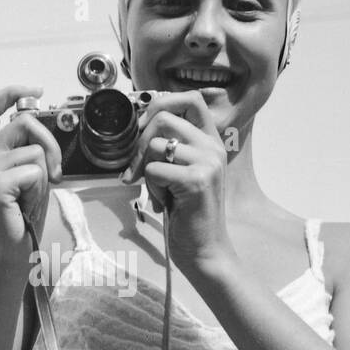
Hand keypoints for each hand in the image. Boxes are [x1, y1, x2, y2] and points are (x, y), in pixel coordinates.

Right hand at [0, 86, 62, 272]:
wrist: (11, 255)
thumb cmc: (21, 219)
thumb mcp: (26, 178)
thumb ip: (28, 153)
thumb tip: (46, 134)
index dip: (11, 93)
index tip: (35, 91)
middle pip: (23, 122)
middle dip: (50, 143)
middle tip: (56, 172)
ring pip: (35, 152)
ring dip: (45, 176)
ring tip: (31, 198)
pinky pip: (34, 172)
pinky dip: (39, 191)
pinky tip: (25, 206)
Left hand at [119, 92, 237, 278]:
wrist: (204, 251)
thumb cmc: (188, 214)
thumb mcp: (182, 173)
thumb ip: (170, 147)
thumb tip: (138, 125)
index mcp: (211, 141)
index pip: (190, 99)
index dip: (161, 104)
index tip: (143, 127)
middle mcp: (213, 147)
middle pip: (164, 117)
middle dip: (140, 142)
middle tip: (136, 168)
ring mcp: (207, 162)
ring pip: (154, 145)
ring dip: (146, 170)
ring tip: (160, 191)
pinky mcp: (196, 181)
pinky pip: (153, 170)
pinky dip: (150, 187)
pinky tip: (164, 202)